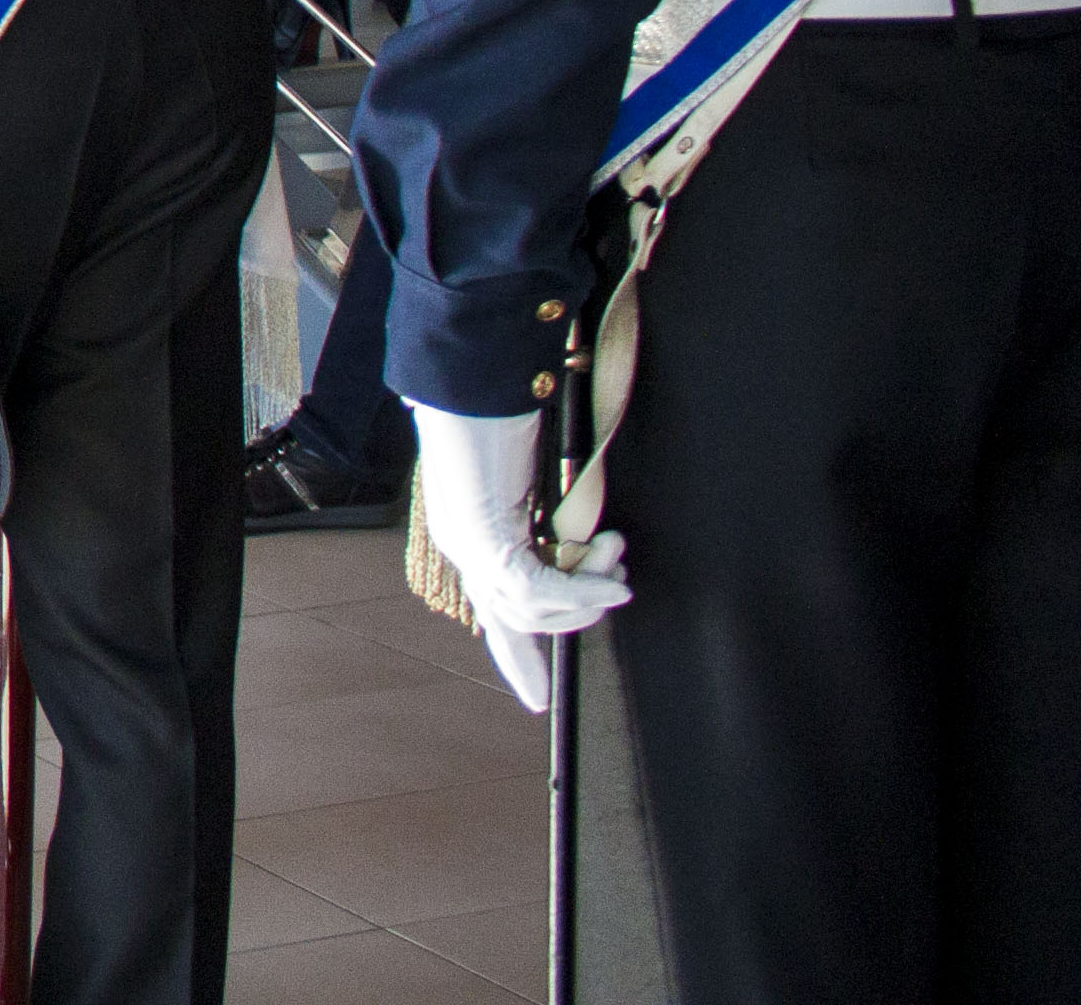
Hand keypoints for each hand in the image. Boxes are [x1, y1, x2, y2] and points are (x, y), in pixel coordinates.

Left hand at [404, 404, 628, 711]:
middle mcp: (463, 544)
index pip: (493, 611)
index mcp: (471, 533)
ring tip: (615, 565)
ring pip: (530, 610)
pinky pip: (535, 589)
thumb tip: (585, 544)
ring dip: (586, 596)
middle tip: (617, 583)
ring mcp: (467, 542)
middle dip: (577, 614)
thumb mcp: (534, 477)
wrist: (471, 380)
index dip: (517, 658)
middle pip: (518, 618)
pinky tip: (610, 581)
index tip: (538, 699)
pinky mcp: (479, 536)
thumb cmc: (503, 413)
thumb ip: (550, 518)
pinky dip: (579, 590)